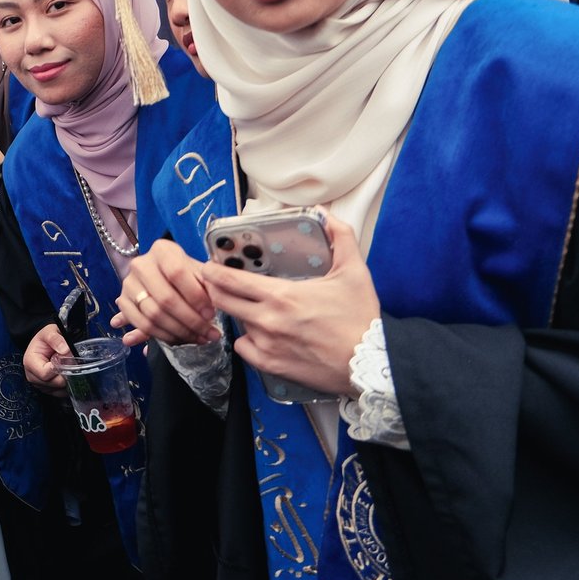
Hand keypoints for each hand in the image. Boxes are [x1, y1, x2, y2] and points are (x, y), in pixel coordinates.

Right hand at [22, 322, 69, 394]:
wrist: (43, 342)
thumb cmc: (44, 338)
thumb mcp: (49, 332)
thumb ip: (56, 339)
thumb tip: (65, 350)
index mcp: (30, 362)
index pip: (45, 374)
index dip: (58, 369)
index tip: (66, 360)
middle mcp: (32, 375)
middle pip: (52, 383)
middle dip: (64, 374)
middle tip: (71, 363)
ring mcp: (39, 384)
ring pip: (57, 390)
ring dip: (66, 380)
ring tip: (67, 367)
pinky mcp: (46, 388)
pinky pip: (59, 393)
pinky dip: (66, 386)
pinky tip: (67, 374)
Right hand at [110, 240, 218, 346]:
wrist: (164, 277)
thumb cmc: (187, 275)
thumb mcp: (200, 273)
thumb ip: (208, 286)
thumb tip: (216, 304)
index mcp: (162, 250)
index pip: (177, 273)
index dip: (195, 296)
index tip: (211, 314)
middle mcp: (141, 264)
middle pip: (165, 298)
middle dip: (190, 320)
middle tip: (208, 332)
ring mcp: (129, 284)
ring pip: (153, 315)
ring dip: (179, 331)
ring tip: (198, 338)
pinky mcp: (123, 302)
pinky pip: (142, 325)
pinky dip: (163, 336)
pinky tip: (180, 339)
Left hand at [197, 213, 377, 397]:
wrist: (370, 362)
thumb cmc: (360, 318)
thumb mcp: (354, 271)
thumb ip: (341, 237)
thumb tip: (326, 214)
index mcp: (281, 295)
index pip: (230, 280)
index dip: (213, 271)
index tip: (208, 265)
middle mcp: (267, 320)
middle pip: (222, 301)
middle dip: (216, 290)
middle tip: (220, 284)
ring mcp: (266, 344)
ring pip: (236, 324)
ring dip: (240, 315)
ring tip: (253, 309)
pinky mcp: (270, 365)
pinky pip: (244, 349)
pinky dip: (248, 341)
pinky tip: (262, 335)